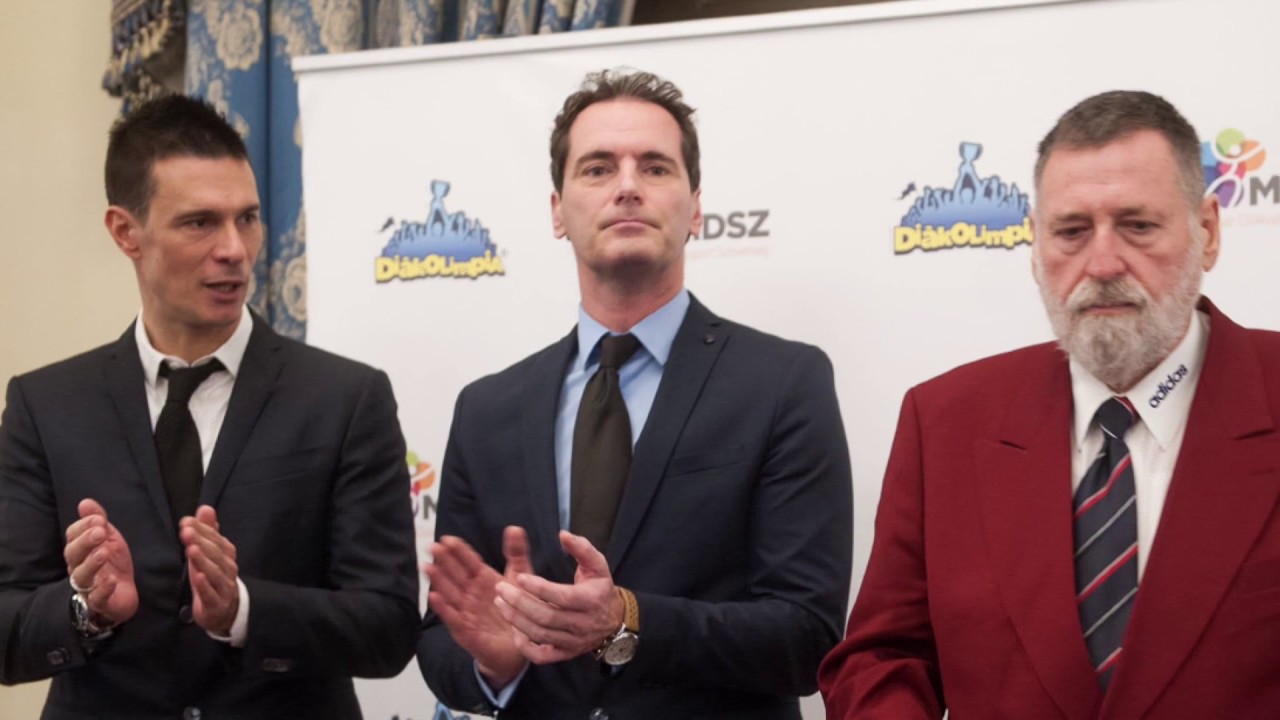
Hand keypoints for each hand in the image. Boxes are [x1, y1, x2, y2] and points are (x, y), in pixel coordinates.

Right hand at [64, 499, 137, 626]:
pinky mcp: (100, 603)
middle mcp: (78, 568)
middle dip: (85, 542)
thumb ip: (97, 521)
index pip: (72, 537)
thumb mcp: (109, 539)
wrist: (124, 594)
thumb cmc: (113, 564)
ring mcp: (87, 586)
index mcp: (80, 551)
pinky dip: (103, 588)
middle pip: (72, 555)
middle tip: (100, 532)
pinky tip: (111, 579)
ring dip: (91, 563)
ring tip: (103, 553)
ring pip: (81, 576)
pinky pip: (97, 598)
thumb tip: (85, 502)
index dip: (83, 527)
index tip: (99, 519)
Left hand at [179, 506, 239, 635]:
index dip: (202, 530)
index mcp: (226, 554)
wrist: (225, 610)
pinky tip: (198, 576)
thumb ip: (209, 530)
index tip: (186, 522)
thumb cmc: (213, 577)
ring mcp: (223, 586)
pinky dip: (205, 585)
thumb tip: (205, 508)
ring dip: (203, 560)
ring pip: (214, 572)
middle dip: (201, 541)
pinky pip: (211, 593)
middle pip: (215, 553)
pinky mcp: (216, 603)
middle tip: (186, 531)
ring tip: (191, 549)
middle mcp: (228, 568)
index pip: (216, 539)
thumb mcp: (211, 553)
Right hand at [426, 526, 531, 686]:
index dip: (458, 551)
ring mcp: (466, 612)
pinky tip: (433, 596)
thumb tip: (514, 527)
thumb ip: (517, 553)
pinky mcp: (466, 631)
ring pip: (450, 593)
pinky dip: (443, 608)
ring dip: (438, 581)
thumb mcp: (521, 577)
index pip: (468, 561)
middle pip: (455, 574)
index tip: (447, 539)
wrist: (522, 647)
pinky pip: (453, 618)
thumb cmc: (518, 609)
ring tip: (428, 567)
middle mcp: (471, 593)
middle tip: (432, 547)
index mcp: (482, 579)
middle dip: (444, 561)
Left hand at [493, 530, 623, 663]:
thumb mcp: (597, 565)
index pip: (562, 597)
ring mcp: (573, 642)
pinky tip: (513, 630)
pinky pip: (542, 656)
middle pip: (546, 617)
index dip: (539, 588)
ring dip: (516, 620)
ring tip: (500, 604)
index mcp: (591, 600)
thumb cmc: (600, 589)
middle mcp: (582, 624)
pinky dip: (525, 646)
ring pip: (540, 635)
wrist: (614, 621)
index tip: (519, 576)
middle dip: (520, 603)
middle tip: (501, 589)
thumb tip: (563, 534)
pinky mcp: (565, 653)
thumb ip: (581, 548)